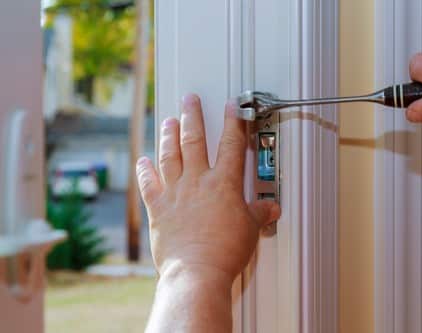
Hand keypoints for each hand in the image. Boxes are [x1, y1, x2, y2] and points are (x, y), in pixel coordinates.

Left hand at [136, 94, 280, 282]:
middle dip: (192, 116)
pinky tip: (142, 160)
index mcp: (223, 184)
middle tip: (189, 100)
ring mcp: (175, 193)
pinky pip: (149, 184)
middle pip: (194, 140)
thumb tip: (270, 209)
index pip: (231, 145)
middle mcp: (197, 182)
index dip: (233, 122)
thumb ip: (259, 214)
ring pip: (169, 155)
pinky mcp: (158, 208)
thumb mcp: (250, 230)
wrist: (196, 272)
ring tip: (168, 121)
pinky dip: (144, 171)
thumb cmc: (224, 252)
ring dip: (169, 136)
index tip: (231, 107)